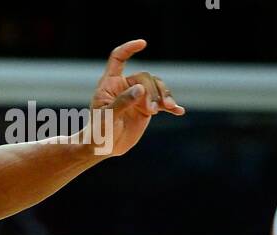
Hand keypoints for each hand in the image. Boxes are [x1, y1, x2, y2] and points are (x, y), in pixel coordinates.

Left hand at [91, 38, 184, 157]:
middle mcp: (125, 86)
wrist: (103, 147)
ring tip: (168, 107)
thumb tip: (140, 89)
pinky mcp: (146, 108)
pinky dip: (170, 106)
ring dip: (164, 96)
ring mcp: (137, 96)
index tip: (143, 44)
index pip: (118, 59)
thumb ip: (122, 102)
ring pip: (156, 87)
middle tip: (151, 110)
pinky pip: (161, 102)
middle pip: (145, 77)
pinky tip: (178, 111)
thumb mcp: (107, 118)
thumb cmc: (98, 132)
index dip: (129, 49)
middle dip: (151, 91)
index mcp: (111, 83)